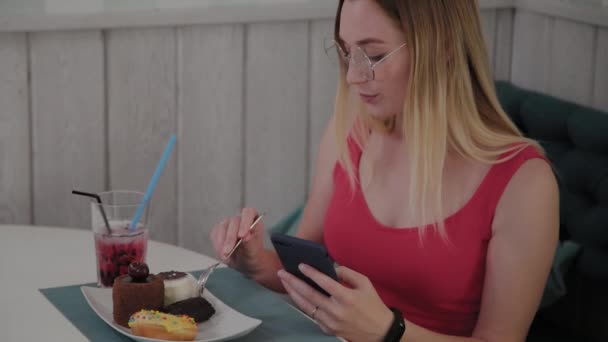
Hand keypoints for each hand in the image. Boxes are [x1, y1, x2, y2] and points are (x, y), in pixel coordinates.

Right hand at [209, 208, 265, 276]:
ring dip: (222, 243)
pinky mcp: (219, 230)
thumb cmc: (252, 254)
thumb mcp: (254, 251)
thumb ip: (251, 243)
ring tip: (225, 255)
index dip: (245, 222)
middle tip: (228, 251)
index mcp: (253, 219)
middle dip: (230, 238)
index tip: (242, 236)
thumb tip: (246, 236)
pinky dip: (217, 244)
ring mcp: (229, 223)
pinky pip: (214, 234)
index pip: (249, 212)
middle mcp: (240, 219)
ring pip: (222, 227)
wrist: (244, 261)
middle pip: (233, 221)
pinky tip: (222, 253)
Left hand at [277, 264, 392, 341]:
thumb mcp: (365, 283)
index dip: (311, 273)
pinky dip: (304, 305)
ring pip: (306, 307)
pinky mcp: (328, 330)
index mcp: (347, 298)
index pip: (324, 282)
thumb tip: (332, 268)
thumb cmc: (373, 304)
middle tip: (282, 273)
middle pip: (309, 295)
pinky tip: (297, 296)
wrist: (380, 331)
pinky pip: (312, 316)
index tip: (300, 265)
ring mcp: (331, 322)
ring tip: (285, 283)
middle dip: (293, 282)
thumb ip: (348, 273)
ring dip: (293, 294)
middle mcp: (336, 311)